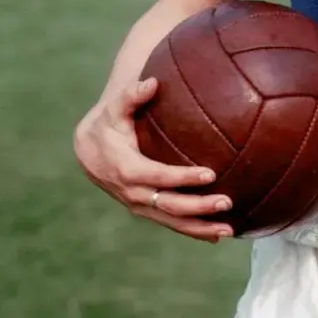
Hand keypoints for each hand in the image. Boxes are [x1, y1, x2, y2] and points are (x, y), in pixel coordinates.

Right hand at [73, 77, 233, 240]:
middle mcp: (133, 193)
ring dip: (200, 227)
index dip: (183, 177)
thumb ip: (131, 95)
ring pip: (171, 221)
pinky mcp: (146, 210)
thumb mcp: (114, 109)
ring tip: (229, 229)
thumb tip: (152, 82)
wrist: (89, 151)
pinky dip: (193, 230)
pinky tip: (218, 235)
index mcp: (127, 169)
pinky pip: (170, 223)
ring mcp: (139, 205)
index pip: (159, 176)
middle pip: (169, 205)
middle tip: (227, 202)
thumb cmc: (108, 124)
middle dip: (198, 207)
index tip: (210, 173)